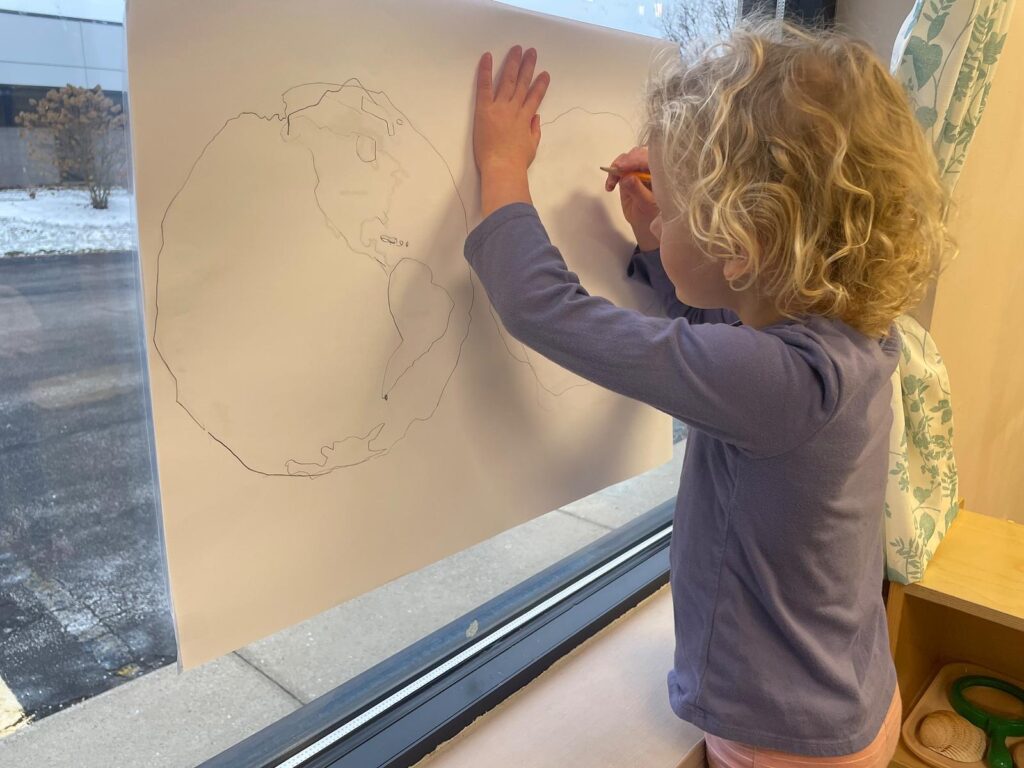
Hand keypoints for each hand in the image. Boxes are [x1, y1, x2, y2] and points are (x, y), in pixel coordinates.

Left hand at [473, 46, 549, 216]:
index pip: (535, 97)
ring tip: (517, 49)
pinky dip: (486, 71)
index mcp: (526, 119)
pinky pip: (485, 86)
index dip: (540, 85)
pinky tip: (487, 56)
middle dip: (528, 67)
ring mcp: (500, 108)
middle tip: (532, 52)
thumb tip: (536, 117)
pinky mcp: (484, 109)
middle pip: (522, 84)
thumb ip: (534, 130)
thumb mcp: (532, 147)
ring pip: (507, 81)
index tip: (544, 74)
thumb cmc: (516, 163)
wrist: (502, 168)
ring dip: (513, 63)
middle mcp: (514, 109)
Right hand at [605, 146, 659, 250]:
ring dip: (617, 167)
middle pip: (639, 154)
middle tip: (615, 171)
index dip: (636, 159)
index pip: (651, 159)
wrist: (647, 224)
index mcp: (663, 173)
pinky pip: (620, 167)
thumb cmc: (653, 216)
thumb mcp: (647, 205)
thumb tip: (627, 177)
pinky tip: (609, 186)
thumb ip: (638, 190)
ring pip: (628, 158)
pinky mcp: (630, 174)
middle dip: (626, 161)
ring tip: (611, 182)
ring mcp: (641, 170)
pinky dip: (613, 174)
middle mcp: (653, 168)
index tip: (622, 167)